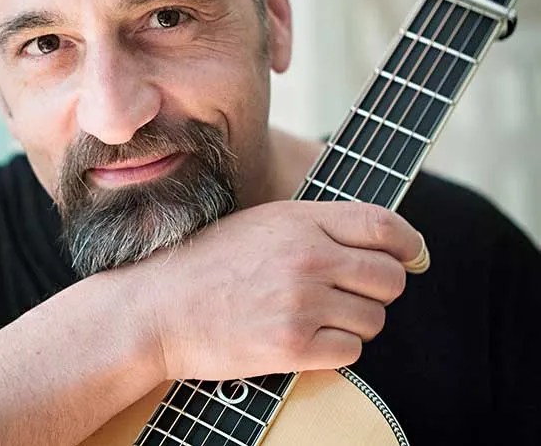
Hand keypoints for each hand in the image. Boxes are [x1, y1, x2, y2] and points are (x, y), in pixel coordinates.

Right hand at [138, 201, 421, 380]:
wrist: (160, 309)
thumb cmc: (208, 265)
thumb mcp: (261, 225)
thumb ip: (317, 227)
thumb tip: (384, 242)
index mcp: (300, 220)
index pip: (383, 225)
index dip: (410, 242)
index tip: (413, 255)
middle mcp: (307, 258)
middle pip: (390, 278)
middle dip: (379, 290)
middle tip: (350, 295)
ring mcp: (302, 303)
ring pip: (374, 319)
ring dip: (354, 323)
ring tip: (314, 316)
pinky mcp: (293, 347)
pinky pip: (351, 352)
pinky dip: (335, 350)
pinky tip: (304, 339)